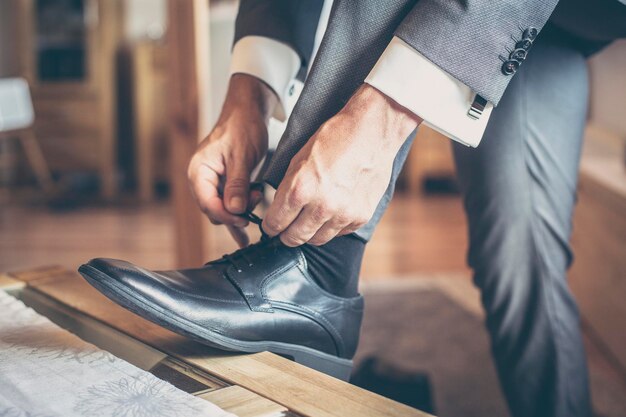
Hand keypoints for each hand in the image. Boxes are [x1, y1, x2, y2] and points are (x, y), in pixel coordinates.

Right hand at [188, 74, 276, 246]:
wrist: (248, 112)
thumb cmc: (242, 127)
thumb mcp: (242, 156)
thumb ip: (237, 185)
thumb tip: (234, 210)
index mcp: (198, 171)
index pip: (207, 203)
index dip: (226, 215)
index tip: (244, 220)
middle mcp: (201, 179)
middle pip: (214, 209)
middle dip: (235, 212)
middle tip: (256, 202)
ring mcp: (213, 182)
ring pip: (223, 208)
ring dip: (240, 209)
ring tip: (258, 196)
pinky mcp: (224, 183)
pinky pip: (230, 202)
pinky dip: (242, 206)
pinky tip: (254, 210)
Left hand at [262, 84, 421, 245]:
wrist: (371, 132)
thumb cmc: (334, 139)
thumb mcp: (298, 159)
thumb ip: (288, 189)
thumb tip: (279, 211)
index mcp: (300, 189)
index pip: (275, 223)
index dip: (270, 226)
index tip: (271, 226)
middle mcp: (322, 206)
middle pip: (294, 238)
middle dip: (286, 235)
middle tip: (285, 230)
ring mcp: (343, 214)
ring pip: (317, 239)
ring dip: (309, 233)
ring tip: (308, 221)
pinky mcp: (361, 216)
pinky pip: (339, 233)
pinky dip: (332, 226)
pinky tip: (331, 212)